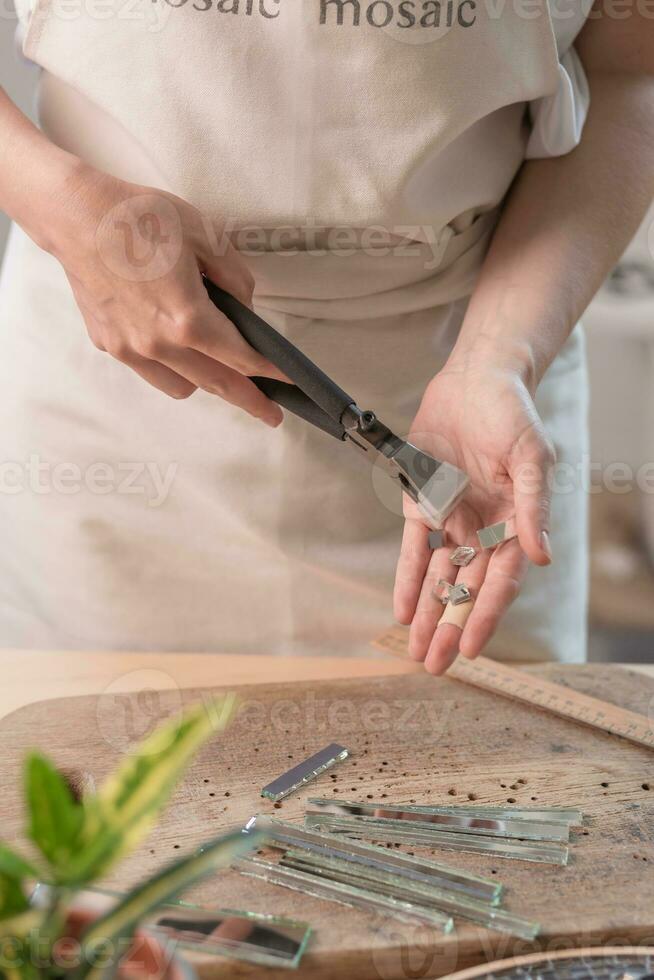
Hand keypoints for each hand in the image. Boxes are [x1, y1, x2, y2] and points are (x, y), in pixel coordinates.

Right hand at [48, 165, 285, 423]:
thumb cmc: (141, 217)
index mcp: (188, 318)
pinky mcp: (110, 345)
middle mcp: (160, 344)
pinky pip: (152, 371)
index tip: (290, 383)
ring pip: (183, 386)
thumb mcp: (206, 236)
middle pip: (217, 384)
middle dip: (249, 400)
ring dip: (206, 381)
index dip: (271, 372)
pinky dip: (172, 367)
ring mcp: (132, 349)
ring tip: (219, 368)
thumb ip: (236, 278)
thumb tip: (245, 309)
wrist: (76, 216)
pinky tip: (177, 346)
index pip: (242, 358)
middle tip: (272, 414)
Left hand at [393, 357, 554, 674]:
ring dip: (427, 613)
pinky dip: (407, 578)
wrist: (476, 380)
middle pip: (466, 588)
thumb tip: (542, 557)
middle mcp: (485, 528)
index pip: (500, 580)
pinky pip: (413, 548)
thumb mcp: (531, 458)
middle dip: (450, 627)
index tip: (472, 649)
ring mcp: (453, 518)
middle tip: (435, 666)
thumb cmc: (512, 414)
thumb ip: (534, 508)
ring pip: (438, 577)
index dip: (485, 614)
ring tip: (416, 651)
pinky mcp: (422, 502)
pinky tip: (402, 609)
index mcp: (516, 523)